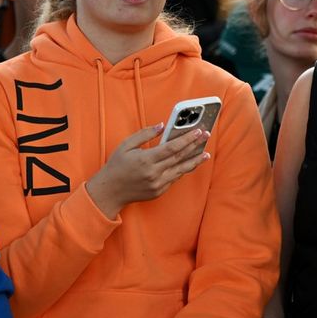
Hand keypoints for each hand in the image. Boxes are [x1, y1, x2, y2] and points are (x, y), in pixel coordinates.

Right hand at [86, 123, 210, 218]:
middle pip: (180, 157)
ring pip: (181, 170)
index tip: (198, 131)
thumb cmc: (116, 166)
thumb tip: (161, 126)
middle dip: (195, 146)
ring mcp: (158, 184)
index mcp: (146, 159)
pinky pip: (174, 178)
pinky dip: (182, 170)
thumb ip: (144, 134)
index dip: (187, 139)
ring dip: (194, 161)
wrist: (110, 191)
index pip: (172, 147)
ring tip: (205, 154)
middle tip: (206, 136)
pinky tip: (189, 163)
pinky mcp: (159, 191)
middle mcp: (154, 173)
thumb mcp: (126, 145)